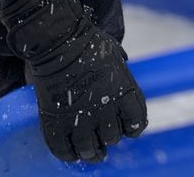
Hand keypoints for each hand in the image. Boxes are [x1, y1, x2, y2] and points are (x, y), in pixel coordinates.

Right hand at [30, 21, 146, 162]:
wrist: (58, 40)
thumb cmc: (86, 41)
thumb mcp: (113, 52)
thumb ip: (119, 66)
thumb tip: (123, 63)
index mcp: (123, 91)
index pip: (137, 122)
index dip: (132, 127)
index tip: (126, 126)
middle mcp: (106, 108)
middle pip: (113, 137)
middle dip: (109, 137)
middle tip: (103, 136)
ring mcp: (81, 117)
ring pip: (90, 149)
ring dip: (92, 153)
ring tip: (90, 152)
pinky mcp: (57, 121)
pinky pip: (63, 149)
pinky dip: (67, 154)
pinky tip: (70, 152)